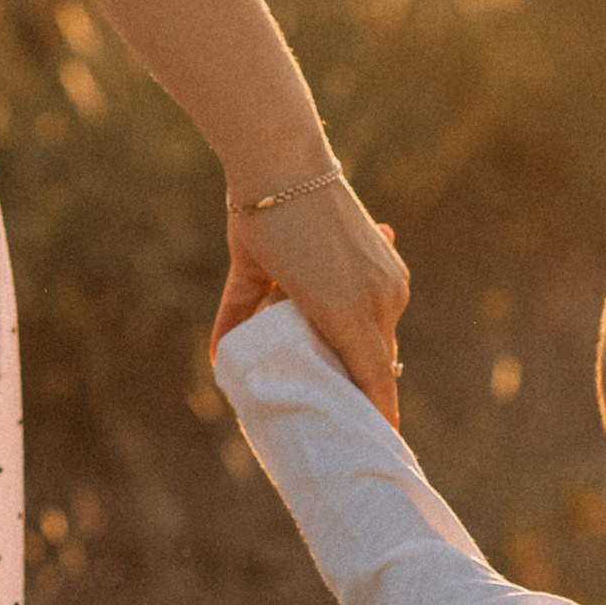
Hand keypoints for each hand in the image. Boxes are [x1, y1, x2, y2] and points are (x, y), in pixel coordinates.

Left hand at [210, 186, 408, 422]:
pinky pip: (385, 302)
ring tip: (349, 379)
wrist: (284, 159)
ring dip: (366, 352)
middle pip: (377, 360)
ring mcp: (386, 279)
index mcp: (350, 315)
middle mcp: (378, 300)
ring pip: (381, 332)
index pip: (375, 382)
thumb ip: (239, 317)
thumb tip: (219, 360)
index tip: (381, 445)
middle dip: (365, 389)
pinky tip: (356, 318)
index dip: (379, 415)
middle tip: (348, 418)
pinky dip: (370, 314)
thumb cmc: (263, 222)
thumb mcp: (249, 274)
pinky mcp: (386, 257)